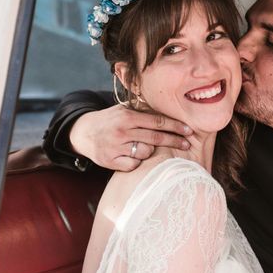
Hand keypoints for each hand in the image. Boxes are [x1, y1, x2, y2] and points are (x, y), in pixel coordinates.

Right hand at [69, 105, 191, 170]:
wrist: (83, 132)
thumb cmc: (110, 120)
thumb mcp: (124, 109)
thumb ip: (143, 110)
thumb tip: (170, 106)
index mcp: (127, 116)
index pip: (157, 122)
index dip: (175, 127)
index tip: (189, 131)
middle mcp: (122, 131)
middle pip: (156, 138)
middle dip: (174, 141)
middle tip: (187, 144)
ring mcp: (115, 147)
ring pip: (145, 153)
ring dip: (149, 150)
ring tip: (142, 146)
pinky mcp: (110, 161)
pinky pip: (133, 165)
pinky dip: (136, 162)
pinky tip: (131, 155)